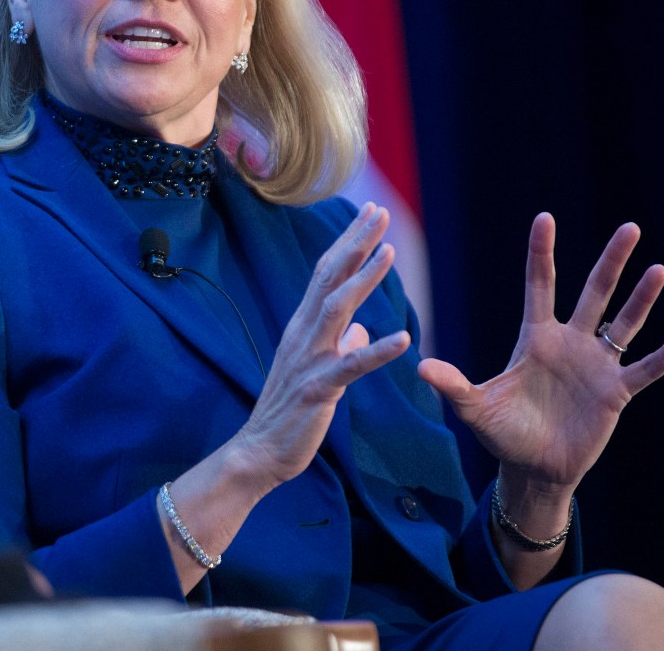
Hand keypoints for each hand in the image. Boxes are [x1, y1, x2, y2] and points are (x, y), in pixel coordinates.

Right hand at [234, 203, 410, 487]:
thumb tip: (363, 331)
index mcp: (304, 327)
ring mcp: (309, 359)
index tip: (369, 212)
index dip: (349, 241)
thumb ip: (341, 345)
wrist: (259, 451)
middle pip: (330, 278)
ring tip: (390, 253)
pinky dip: (377, 352)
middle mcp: (303, 334)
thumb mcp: (319, 371)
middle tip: (378, 211)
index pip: (328, 273)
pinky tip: (404, 341)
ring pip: (337, 310)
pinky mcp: (318, 389)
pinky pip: (351, 368)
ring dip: (364, 280)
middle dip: (355, 243)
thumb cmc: (289, 411)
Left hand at [419, 213, 663, 494]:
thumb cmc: (502, 433)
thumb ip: (452, 385)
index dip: (542, 252)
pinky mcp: (615, 393)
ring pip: (624, 323)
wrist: (533, 468)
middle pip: (594, 293)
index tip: (545, 217)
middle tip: (629, 227)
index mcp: (535, 338)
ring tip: (658, 269)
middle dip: (610, 261)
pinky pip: (644, 370)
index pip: (539, 285)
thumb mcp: (475, 407)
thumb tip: (420, 365)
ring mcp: (595, 366)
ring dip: (642, 299)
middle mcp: (570, 343)